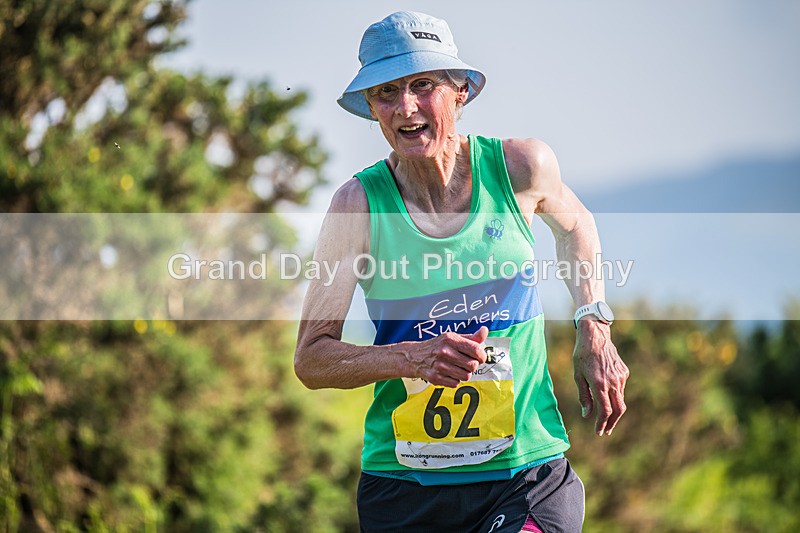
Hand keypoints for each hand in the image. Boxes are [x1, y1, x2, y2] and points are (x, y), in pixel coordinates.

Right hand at [404, 327, 488, 386]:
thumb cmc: (438, 346)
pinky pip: (456, 383)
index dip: (482, 356)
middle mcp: (444, 352)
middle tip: (465, 362)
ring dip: (464, 374)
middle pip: (473, 365)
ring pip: (466, 376)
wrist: (415, 356)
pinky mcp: (436, 378)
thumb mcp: (452, 338)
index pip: (476, 349)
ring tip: (457, 368)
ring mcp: (439, 366)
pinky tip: (448, 373)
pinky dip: (455, 380)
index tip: (479, 357)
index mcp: (450, 339)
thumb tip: (485, 330)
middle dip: (472, 365)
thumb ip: (471, 337)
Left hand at [573, 319, 628, 435]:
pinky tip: (607, 394)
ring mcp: (620, 377)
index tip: (599, 432)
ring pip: (620, 399)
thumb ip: (584, 396)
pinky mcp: (624, 372)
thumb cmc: (582, 355)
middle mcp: (613, 382)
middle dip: (612, 423)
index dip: (602, 424)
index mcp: (600, 384)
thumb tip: (587, 415)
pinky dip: (615, 395)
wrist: (595, 335)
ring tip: (605, 416)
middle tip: (606, 431)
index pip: (605, 411)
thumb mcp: (578, 376)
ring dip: (614, 410)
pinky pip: (620, 388)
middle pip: (618, 410)